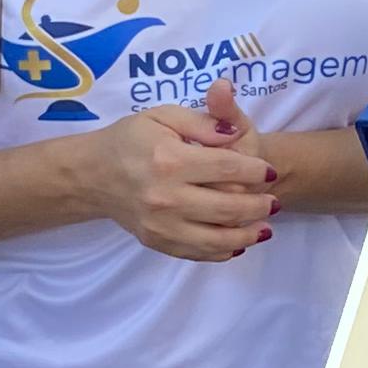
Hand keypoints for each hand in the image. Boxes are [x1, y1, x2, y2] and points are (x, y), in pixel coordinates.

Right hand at [82, 81, 275, 261]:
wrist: (93, 175)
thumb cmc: (132, 139)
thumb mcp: (163, 115)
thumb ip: (202, 121)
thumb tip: (232, 133)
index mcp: (170, 159)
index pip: (228, 167)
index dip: (256, 170)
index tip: (269, 170)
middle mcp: (166, 196)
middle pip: (228, 207)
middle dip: (259, 206)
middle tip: (274, 202)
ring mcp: (160, 224)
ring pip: (216, 239)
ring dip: (247, 235)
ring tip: (264, 227)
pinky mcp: (156, 241)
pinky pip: (196, 252)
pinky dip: (221, 251)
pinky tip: (237, 244)